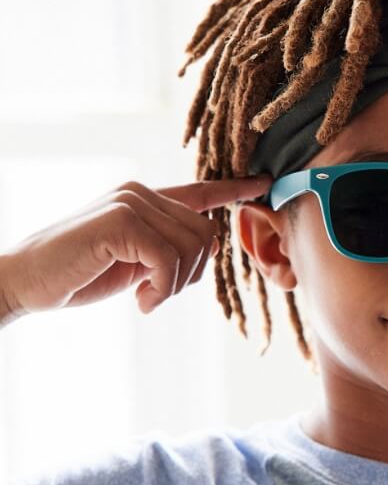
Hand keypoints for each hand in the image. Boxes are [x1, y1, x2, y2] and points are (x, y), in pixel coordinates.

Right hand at [1, 175, 272, 315]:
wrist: (26, 281)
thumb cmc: (80, 273)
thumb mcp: (136, 260)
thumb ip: (169, 247)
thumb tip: (213, 242)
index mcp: (145, 200)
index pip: (200, 191)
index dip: (234, 189)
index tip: (264, 183)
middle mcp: (141, 193)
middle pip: (207, 236)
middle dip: (190, 276)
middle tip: (156, 293)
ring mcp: (131, 202)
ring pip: (193, 249)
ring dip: (174, 287)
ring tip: (144, 296)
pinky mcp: (122, 221)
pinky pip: (171, 260)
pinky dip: (162, 290)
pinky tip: (141, 301)